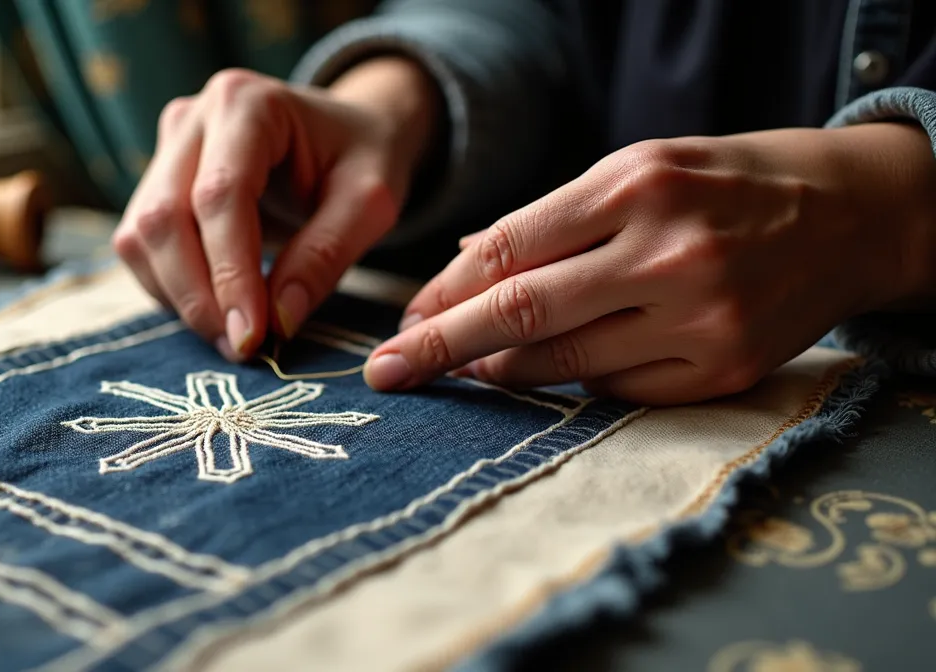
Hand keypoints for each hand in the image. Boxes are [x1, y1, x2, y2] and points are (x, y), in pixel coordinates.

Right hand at [113, 59, 439, 360]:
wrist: (345, 131)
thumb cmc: (363, 159)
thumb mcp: (370, 202)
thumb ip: (326, 256)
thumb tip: (278, 321)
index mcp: (247, 104)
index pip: (220, 196)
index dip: (229, 273)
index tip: (252, 335)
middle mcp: (192, 119)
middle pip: (164, 218)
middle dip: (198, 296)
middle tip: (243, 348)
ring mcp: (166, 149)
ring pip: (140, 237)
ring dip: (180, 298)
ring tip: (235, 337)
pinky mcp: (155, 182)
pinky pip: (140, 247)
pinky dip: (171, 290)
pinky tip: (217, 312)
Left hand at [363, 124, 935, 404]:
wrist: (851, 215)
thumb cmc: (726, 182)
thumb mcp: (639, 167)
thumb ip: (551, 219)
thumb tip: (462, 267)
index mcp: (635, 186)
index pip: (508, 250)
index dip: (442, 292)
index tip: (400, 322)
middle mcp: (665, 254)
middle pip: (520, 314)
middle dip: (438, 347)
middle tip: (385, 373)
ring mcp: (699, 320)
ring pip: (561, 363)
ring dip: (497, 370)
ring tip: (463, 368)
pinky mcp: (723, 372)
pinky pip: (615, 391)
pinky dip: (573, 381)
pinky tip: (556, 367)